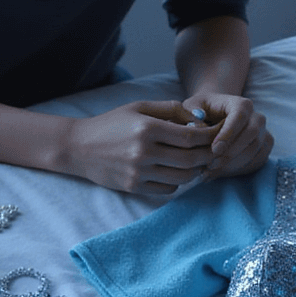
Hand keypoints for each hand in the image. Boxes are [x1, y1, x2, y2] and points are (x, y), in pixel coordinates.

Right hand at [59, 100, 217, 197]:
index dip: (209, 137)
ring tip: (198, 162)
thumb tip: (199, 120)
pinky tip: (176, 171)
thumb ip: (171, 109)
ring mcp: (139, 172)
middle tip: (214, 151)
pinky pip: (168, 189)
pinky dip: (177, 182)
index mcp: (147, 128)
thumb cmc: (112, 124)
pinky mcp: (134, 187)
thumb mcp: (139, 108)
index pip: (190, 137)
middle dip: (208, 156)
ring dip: (195, 171)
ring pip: (183, 178)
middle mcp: (144, 152)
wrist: (79, 147)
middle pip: (191, 159)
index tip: (216, 135)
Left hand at [182, 93, 272, 180]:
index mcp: (241, 104)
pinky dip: (237, 170)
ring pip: (253, 152)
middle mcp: (257, 118)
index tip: (214, 149)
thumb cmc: (203, 111)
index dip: (229, 134)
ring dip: (231, 165)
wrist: (215, 117)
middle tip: (210, 165)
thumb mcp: (193, 107)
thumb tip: (198, 127)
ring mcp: (263, 134)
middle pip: (251, 136)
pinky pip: (256, 162)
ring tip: (209, 171)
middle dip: (230, 153)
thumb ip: (193, 114)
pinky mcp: (263, 149)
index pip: (240, 117)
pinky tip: (218, 173)